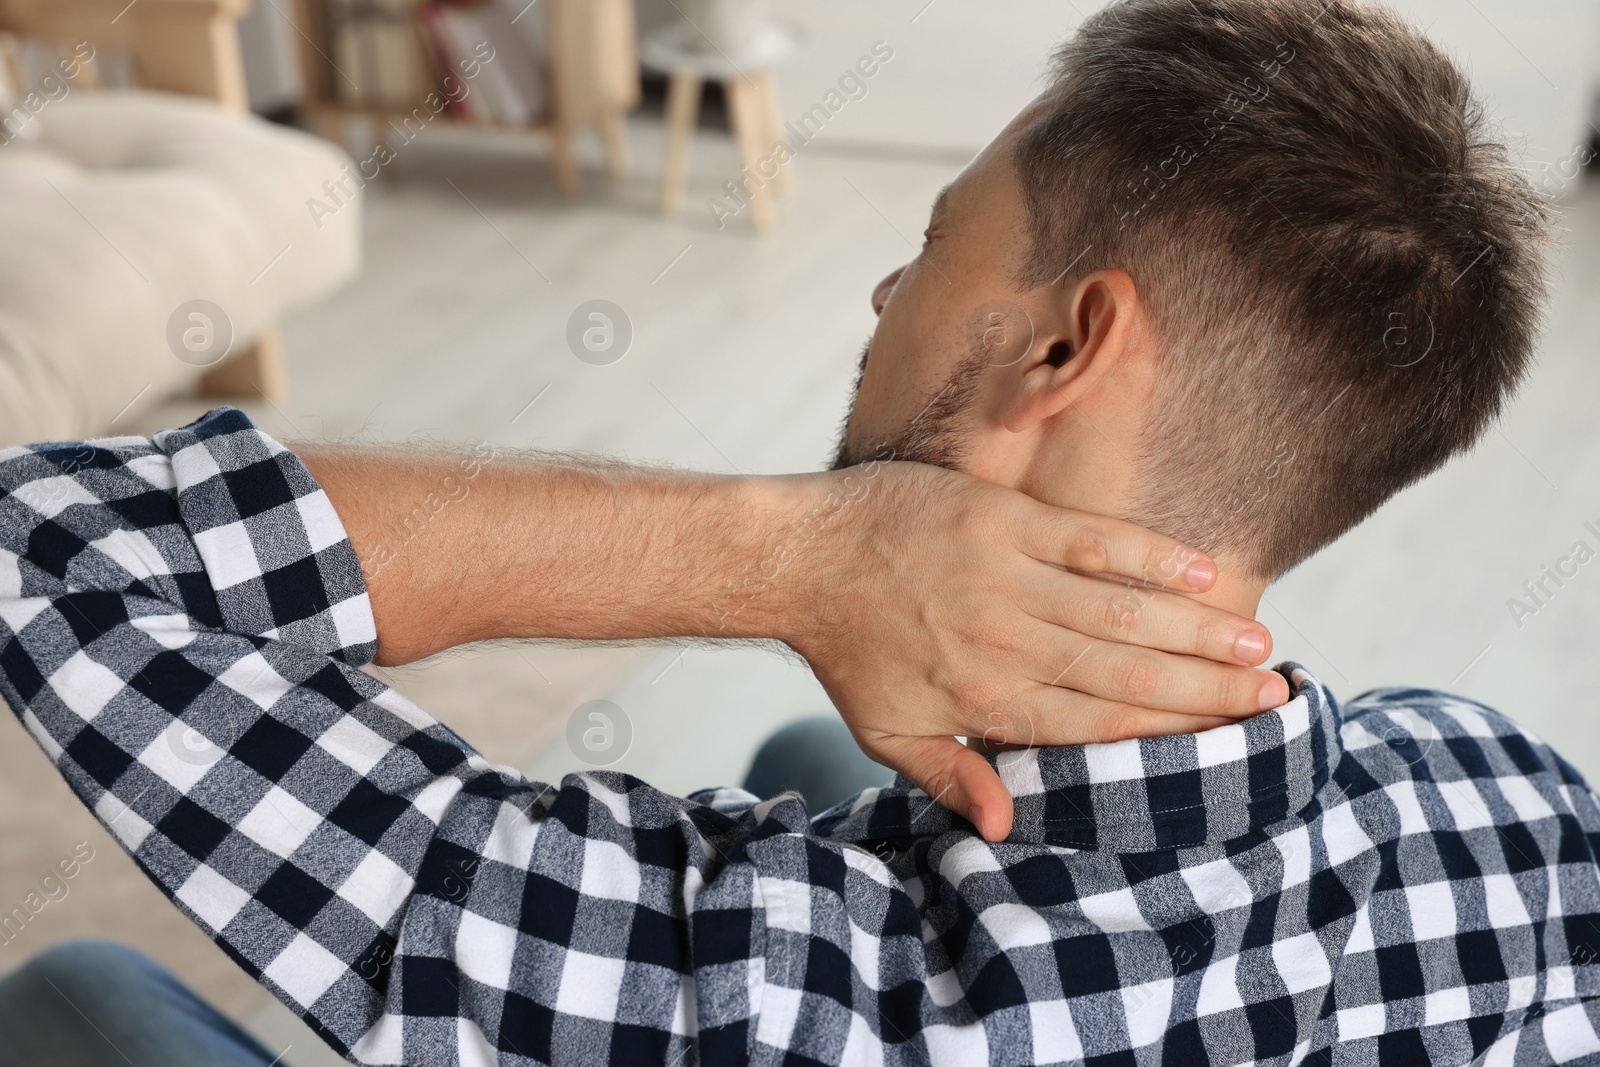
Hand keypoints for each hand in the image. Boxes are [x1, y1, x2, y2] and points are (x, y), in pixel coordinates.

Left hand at [776, 460, 1285, 842]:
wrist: (802, 559)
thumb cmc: (848, 649)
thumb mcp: (888, 732)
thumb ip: (951, 776)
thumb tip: (1006, 829)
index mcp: (988, 700)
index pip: (1097, 724)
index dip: (1169, 732)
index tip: (1228, 739)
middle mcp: (1009, 644)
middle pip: (1125, 672)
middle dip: (1204, 688)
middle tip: (1272, 694)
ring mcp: (1008, 578)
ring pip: (1120, 610)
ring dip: (1194, 627)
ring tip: (1258, 643)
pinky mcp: (1002, 521)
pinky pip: (1088, 539)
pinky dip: (1146, 554)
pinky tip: (1200, 568)